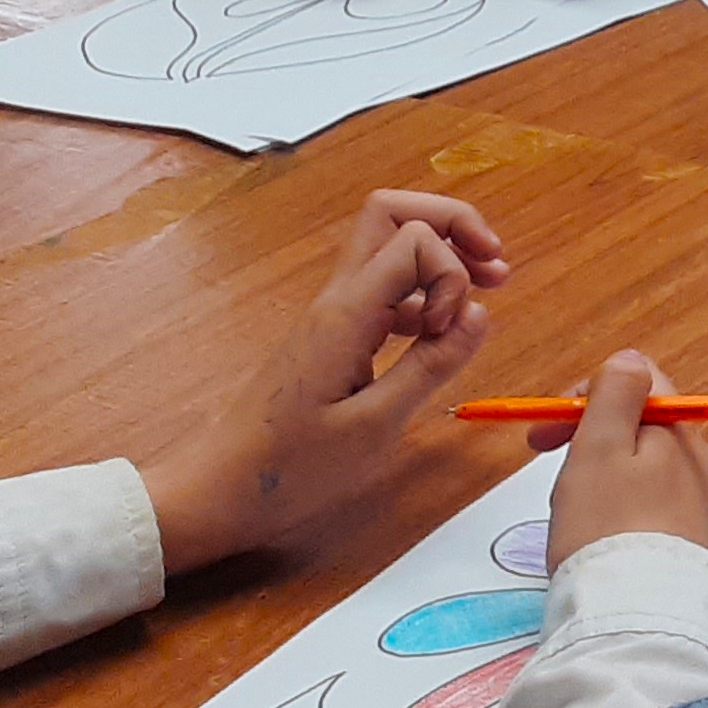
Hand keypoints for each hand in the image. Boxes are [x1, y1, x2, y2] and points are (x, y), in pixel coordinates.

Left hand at [141, 189, 508, 571]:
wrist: (214, 493)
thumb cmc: (291, 470)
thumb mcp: (374, 428)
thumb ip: (431, 366)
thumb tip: (480, 313)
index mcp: (347, 315)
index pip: (413, 240)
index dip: (451, 271)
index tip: (452, 328)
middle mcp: (338, 301)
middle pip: (392, 214)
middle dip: (451, 225)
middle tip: (492, 265)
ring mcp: (331, 316)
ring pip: (388, 246)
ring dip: (440, 257)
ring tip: (485, 291)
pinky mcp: (330, 337)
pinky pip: (382, 289)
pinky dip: (421, 294)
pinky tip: (439, 331)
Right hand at [531, 349, 707, 565]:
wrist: (641, 617)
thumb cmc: (608, 529)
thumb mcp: (599, 448)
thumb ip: (614, 396)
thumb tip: (630, 360)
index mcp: (678, 430)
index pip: (638, 382)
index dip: (585, 397)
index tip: (546, 432)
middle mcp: (700, 463)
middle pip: (642, 428)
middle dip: (592, 440)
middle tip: (552, 468)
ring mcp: (701, 506)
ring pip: (645, 472)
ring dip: (605, 478)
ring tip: (575, 514)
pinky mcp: (692, 546)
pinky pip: (653, 512)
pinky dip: (623, 513)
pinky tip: (603, 541)